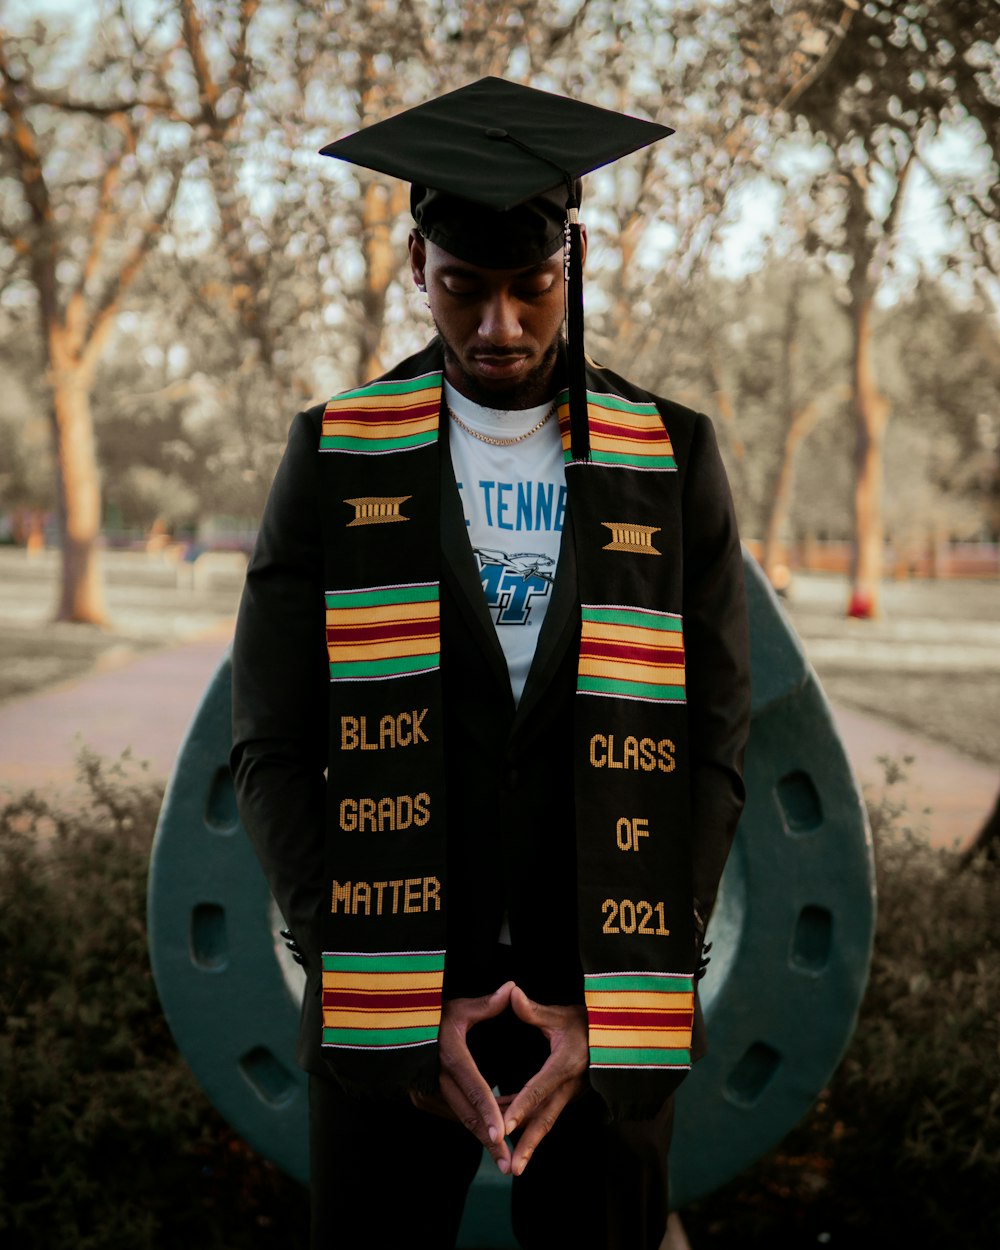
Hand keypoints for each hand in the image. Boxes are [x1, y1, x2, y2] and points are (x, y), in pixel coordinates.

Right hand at [410, 981, 514, 1173]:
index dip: (488, 1112)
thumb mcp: (458, 1007)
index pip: (474, 1087)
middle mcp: (435, 1078)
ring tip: (505, 1154)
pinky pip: (453, 1115)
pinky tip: (491, 1132)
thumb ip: (487, 1004)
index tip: (501, 1134)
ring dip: (483, 1133)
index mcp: (449, 1055)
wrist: (393, 1029)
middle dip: (489, 1139)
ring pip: (461, 1118)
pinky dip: (472, 1123)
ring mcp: (425, 1092)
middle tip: (507, 1163)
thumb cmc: (431, 1014)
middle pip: (467, 1114)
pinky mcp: (423, 1099)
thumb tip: (513, 987)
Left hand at [501, 985, 588, 1176]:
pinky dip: (528, 1123)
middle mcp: (569, 1085)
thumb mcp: (562, 1014)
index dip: (521, 1107)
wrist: (616, 1035)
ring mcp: (571, 1094)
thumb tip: (511, 993)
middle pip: (545, 1118)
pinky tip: (507, 1128)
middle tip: (513, 1168)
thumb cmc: (588, 1022)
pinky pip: (546, 1113)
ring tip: (510, 1165)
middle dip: (528, 1144)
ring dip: (528, 1142)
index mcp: (566, 1064)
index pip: (539, 1088)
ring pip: (546, 1121)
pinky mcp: (568, 1097)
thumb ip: (534, 1010)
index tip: (504, 1126)